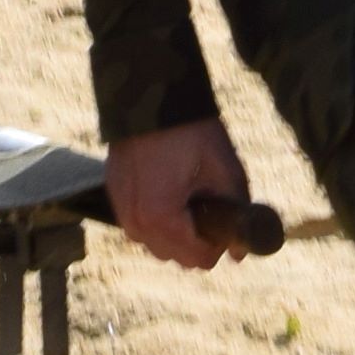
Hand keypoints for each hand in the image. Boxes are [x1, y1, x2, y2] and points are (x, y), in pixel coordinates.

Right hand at [109, 121, 253, 268]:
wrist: (151, 95)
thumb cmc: (192, 132)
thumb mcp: (226, 171)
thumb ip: (237, 215)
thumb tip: (239, 253)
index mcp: (162, 218)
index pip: (199, 259)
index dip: (219, 243)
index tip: (224, 217)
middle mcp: (136, 222)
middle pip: (176, 256)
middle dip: (196, 239)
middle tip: (208, 203)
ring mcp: (121, 209)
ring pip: (156, 243)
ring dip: (175, 230)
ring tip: (187, 193)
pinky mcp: (114, 194)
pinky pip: (140, 223)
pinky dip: (157, 216)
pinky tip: (169, 187)